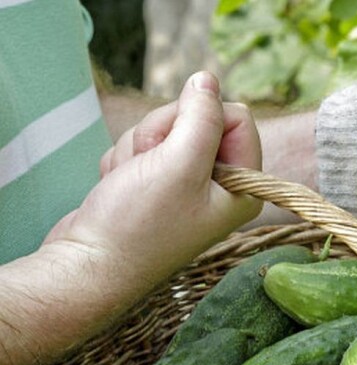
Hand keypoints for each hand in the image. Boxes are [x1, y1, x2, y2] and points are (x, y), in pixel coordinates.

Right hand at [45, 71, 261, 281]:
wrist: (87, 267)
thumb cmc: (138, 225)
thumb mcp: (179, 163)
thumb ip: (202, 117)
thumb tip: (208, 79)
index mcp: (244, 187)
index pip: (237, 116)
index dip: (200, 118)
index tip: (177, 146)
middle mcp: (221, 187)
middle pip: (198, 118)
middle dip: (163, 133)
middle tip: (150, 166)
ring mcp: (186, 187)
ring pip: (164, 130)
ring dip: (139, 148)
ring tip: (132, 182)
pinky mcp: (154, 186)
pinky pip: (142, 148)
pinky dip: (123, 162)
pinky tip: (118, 188)